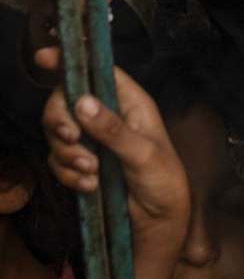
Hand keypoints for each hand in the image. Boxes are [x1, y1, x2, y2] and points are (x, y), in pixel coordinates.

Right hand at [42, 63, 188, 245]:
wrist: (158, 221)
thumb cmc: (163, 179)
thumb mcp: (143, 152)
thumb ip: (112, 129)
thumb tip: (83, 102)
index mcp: (131, 103)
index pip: (99, 72)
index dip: (73, 63)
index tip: (44, 57)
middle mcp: (110, 116)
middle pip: (67, 102)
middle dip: (61, 121)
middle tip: (71, 138)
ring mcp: (94, 140)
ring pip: (59, 134)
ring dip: (68, 155)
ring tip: (93, 173)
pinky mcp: (83, 164)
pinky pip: (59, 162)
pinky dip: (69, 175)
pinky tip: (90, 186)